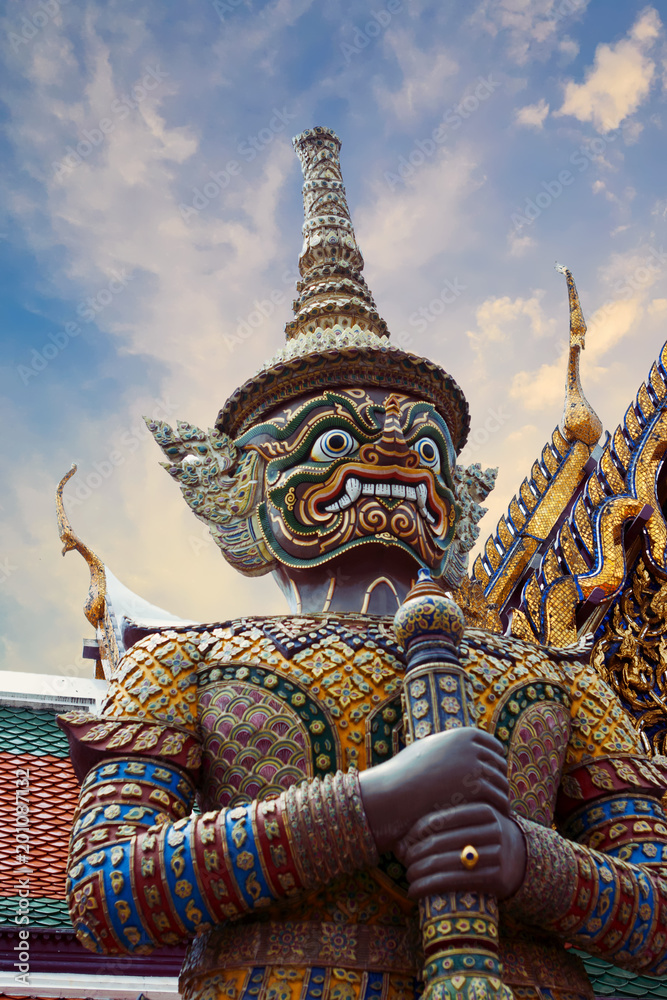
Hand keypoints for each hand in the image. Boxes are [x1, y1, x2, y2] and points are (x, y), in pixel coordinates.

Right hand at [358, 727, 509, 852]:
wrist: (396, 792)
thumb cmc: (408, 772)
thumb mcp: (429, 748)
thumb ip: (448, 745)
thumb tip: (460, 746)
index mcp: (463, 734)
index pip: (493, 746)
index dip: (496, 760)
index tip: (495, 773)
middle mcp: (472, 747)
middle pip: (499, 764)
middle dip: (499, 778)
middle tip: (499, 793)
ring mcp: (475, 766)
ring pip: (500, 782)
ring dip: (502, 794)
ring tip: (501, 807)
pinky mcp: (477, 788)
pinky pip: (498, 797)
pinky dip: (500, 807)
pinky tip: (498, 816)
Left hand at [396, 802, 526, 899]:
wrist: (522, 860)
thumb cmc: (484, 838)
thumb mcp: (472, 822)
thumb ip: (445, 823)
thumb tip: (399, 839)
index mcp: (483, 810)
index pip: (439, 819)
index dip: (416, 833)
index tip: (403, 842)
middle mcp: (492, 830)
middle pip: (440, 841)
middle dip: (416, 853)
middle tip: (403, 861)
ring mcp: (497, 854)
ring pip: (445, 862)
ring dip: (419, 872)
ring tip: (408, 877)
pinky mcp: (496, 878)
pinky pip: (453, 881)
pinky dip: (429, 887)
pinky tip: (414, 891)